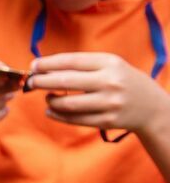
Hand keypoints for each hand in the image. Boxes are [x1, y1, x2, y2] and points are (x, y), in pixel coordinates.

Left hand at [28, 52, 169, 138]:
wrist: (151, 106)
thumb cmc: (123, 81)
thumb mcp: (110, 65)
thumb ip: (82, 65)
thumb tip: (44, 68)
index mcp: (110, 63)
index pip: (71, 61)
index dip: (47, 64)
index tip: (33, 66)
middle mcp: (110, 82)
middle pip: (66, 81)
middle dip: (42, 81)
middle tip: (31, 82)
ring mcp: (109, 103)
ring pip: (68, 103)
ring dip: (51, 101)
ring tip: (47, 97)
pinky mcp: (107, 120)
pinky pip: (75, 119)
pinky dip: (58, 115)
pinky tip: (51, 111)